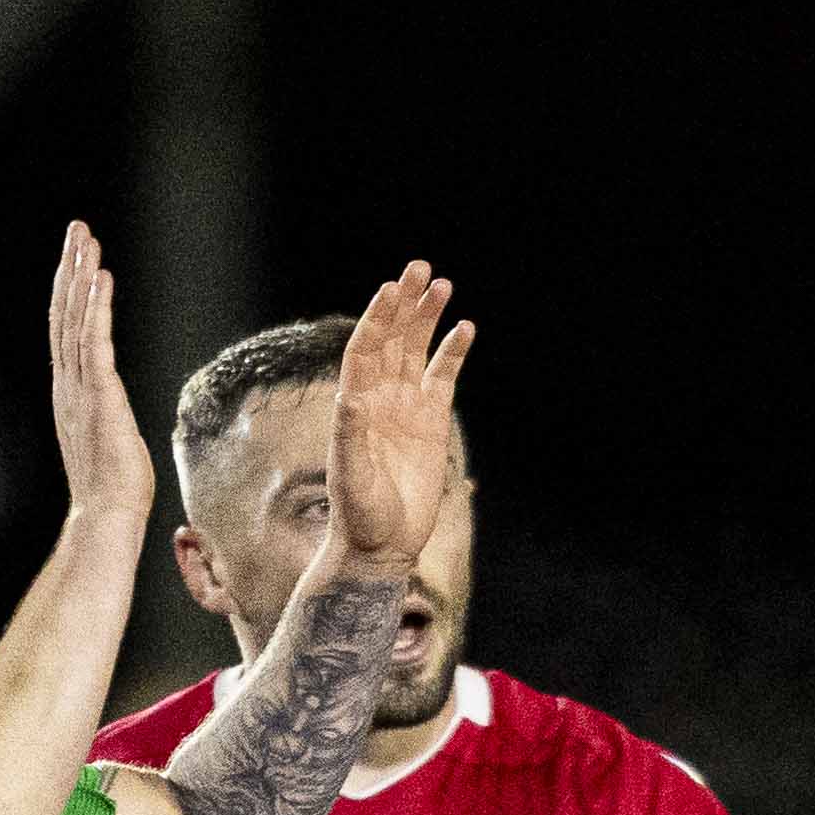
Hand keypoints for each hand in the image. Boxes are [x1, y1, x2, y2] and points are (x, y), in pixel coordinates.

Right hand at [48, 219, 156, 528]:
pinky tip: (101, 278)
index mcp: (71, 391)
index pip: (67, 329)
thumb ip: (105, 412)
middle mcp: (70, 384)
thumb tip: (112, 409)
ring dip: (82, 277)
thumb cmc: (112, 486)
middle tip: (76, 229)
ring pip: (77, 321)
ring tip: (86, 241)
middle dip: (70, 268)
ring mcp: (81, 389)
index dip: (69, 289)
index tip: (75, 256)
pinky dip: (97, 308)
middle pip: (65, 314)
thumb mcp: (107, 435)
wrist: (106, 516)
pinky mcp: (100, 396)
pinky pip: (95, 343)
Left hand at [321, 258, 471, 573]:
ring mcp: (406, 408)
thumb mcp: (350, 476)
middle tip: (420, 268)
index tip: (393, 289)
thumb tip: (351, 396)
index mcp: (356, 404)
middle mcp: (379, 398)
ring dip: (427, 318)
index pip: (366, 349)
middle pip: (392, 339)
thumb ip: (349, 435)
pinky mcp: (431, 424)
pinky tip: (464, 328)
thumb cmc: (358, 514)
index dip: (379, 318)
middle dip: (405, 303)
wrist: (381, 545)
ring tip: (442, 285)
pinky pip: (443, 379)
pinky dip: (452, 353)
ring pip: (417, 351)